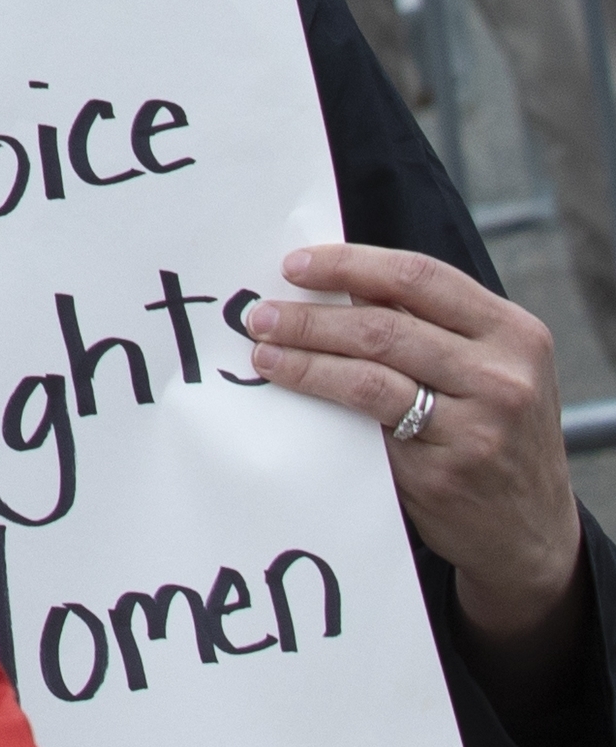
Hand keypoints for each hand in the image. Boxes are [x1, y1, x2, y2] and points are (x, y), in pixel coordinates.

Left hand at [251, 243, 586, 658]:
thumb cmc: (492, 427)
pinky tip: (294, 396)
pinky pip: (369, 428)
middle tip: (262, 317)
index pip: (418, 277)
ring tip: (264, 354)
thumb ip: (429, 325)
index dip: (349, 264)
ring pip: (369, 376)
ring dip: (305, 360)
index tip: (294, 264)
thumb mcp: (488, 365)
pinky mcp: (444, 473)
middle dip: (311, 318)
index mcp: (514, 333)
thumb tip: (327, 284)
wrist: (531, 529)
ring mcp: (478, 428)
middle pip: (383, 326)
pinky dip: (325, 404)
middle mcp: (503, 377)